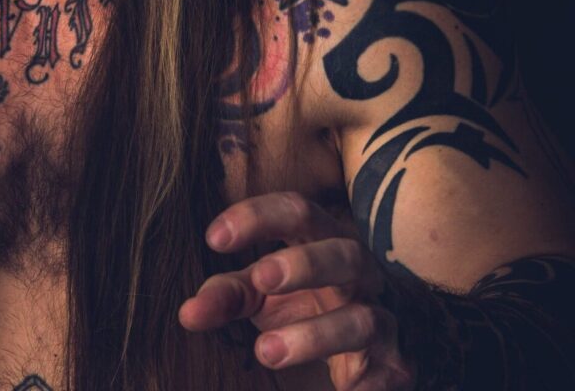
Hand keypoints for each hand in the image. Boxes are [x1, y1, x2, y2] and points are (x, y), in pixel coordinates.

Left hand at [178, 192, 416, 390]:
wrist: (377, 342)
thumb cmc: (307, 301)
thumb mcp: (263, 294)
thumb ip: (227, 295)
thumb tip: (187, 313)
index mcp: (322, 238)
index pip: (296, 210)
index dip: (257, 217)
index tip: (214, 238)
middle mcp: (359, 271)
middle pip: (342, 252)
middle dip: (304, 264)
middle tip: (260, 279)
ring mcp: (383, 316)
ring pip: (362, 318)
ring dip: (314, 335)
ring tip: (265, 352)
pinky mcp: (397, 364)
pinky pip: (386, 372)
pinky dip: (362, 384)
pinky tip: (341, 390)